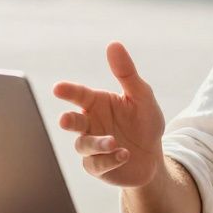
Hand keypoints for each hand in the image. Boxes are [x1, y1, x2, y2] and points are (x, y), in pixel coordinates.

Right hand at [54, 42, 165, 187]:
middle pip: (72, 121)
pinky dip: (109, 160)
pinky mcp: (98, 167)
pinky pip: (97, 164)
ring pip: (84, 145)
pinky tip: (124, 154)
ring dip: (97, 143)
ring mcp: (92, 147)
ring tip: (113, 142)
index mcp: (97, 103)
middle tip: (65, 120)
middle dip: (67, 120)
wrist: (154, 156)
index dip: (68, 91)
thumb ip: (127, 73)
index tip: (58, 88)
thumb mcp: (141, 95)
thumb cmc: (145, 122)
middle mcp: (90, 124)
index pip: (79, 95)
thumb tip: (114, 44)